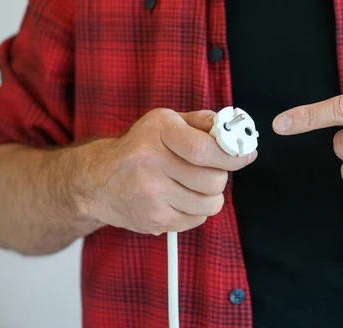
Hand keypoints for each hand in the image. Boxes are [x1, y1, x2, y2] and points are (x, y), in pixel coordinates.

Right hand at [80, 108, 256, 234]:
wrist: (96, 180)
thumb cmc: (140, 147)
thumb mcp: (166, 122)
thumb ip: (201, 121)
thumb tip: (235, 128)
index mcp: (158, 131)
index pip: (204, 149)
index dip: (232, 154)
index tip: (246, 154)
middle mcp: (151, 162)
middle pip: (213, 179)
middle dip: (222, 175)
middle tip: (212, 170)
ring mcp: (150, 194)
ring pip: (210, 203)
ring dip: (212, 195)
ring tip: (196, 185)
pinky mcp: (153, 219)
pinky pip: (197, 219)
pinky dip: (198, 210)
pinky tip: (182, 198)